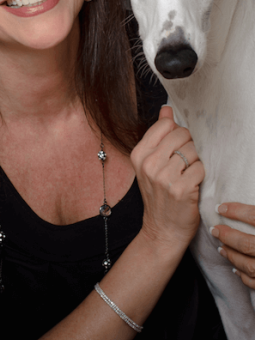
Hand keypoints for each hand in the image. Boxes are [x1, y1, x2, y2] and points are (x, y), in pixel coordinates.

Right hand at [131, 106, 204, 249]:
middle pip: (182, 135)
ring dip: (195, 162)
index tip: (174, 148)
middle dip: (188, 146)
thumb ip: (159, 133)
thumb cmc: (159, 194)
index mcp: (138, 154)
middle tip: (183, 164)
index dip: (176, 134)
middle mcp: (149, 164)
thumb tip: (166, 109)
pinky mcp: (181, 189)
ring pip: (193, 151)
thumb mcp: (150, 163)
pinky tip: (192, 185)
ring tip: (186, 175)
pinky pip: (201, 167)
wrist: (162, 230)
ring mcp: (164, 177)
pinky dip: (200, 175)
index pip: (165, 125)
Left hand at [211, 203, 254, 288]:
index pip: (254, 217)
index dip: (236, 211)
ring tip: (221, 248)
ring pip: (250, 266)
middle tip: (214, 230)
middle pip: (247, 244)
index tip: (220, 207)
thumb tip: (248, 197)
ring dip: (232, 256)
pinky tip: (235, 269)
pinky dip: (243, 276)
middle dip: (228, 237)